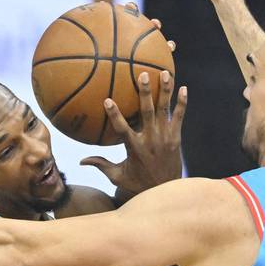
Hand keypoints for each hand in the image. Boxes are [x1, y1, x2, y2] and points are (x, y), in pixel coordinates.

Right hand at [81, 71, 186, 194]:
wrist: (166, 192)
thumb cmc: (138, 184)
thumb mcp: (117, 177)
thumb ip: (100, 165)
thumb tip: (80, 161)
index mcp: (134, 148)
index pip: (122, 129)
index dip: (115, 114)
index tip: (107, 100)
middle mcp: (151, 140)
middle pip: (147, 113)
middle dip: (145, 93)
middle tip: (143, 75)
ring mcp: (165, 138)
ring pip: (165, 110)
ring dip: (165, 91)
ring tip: (165, 73)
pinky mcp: (176, 138)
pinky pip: (180, 117)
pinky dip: (182, 103)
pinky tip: (184, 88)